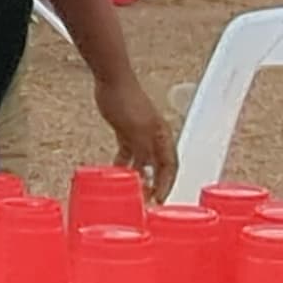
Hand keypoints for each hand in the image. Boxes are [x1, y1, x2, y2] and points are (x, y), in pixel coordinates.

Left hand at [97, 76, 176, 199]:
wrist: (111, 79)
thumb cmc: (126, 100)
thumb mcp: (135, 130)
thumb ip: (143, 151)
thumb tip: (148, 173)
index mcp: (162, 136)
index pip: (170, 166)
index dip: (166, 184)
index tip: (160, 200)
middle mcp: (155, 136)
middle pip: (159, 166)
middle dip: (156, 185)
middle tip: (148, 202)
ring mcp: (140, 133)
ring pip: (143, 161)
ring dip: (140, 176)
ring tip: (134, 192)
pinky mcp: (125, 129)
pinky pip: (128, 153)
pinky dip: (125, 164)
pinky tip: (118, 174)